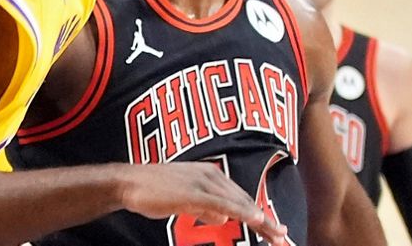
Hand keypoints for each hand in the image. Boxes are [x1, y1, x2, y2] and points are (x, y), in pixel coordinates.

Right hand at [116, 162, 288, 244]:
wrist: (128, 183)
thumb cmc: (152, 191)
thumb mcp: (184, 198)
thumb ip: (205, 205)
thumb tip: (222, 216)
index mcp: (208, 174)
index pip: (239, 196)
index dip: (258, 212)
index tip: (273, 228)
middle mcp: (210, 174)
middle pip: (244, 200)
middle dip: (265, 220)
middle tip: (283, 236)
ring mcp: (202, 182)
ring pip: (239, 203)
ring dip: (261, 220)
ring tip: (277, 235)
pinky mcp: (194, 192)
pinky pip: (224, 204)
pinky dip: (242, 212)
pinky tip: (257, 220)